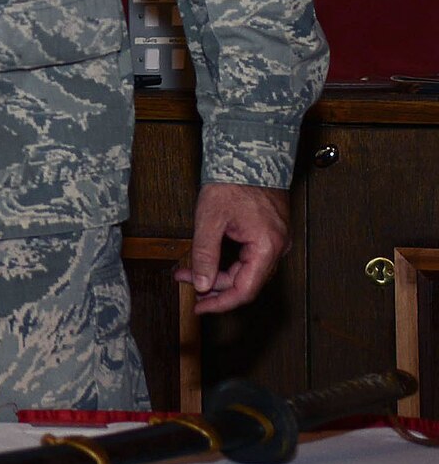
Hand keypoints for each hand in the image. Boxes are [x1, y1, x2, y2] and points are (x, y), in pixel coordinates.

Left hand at [174, 183, 289, 313]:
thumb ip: (205, 255)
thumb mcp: (210, 220)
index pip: (246, 290)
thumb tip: (202, 283)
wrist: (246, 156)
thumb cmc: (232, 182)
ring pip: (246, 270)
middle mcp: (276, 247)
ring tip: (190, 270)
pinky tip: (208, 260)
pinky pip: (248, 257)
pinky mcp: (268, 234)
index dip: (221, 302)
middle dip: (213, 285)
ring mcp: (274, 241)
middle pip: (245, 282)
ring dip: (218, 273)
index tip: (201, 307)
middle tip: (187, 282)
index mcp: (266, 247)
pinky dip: (227, 261)